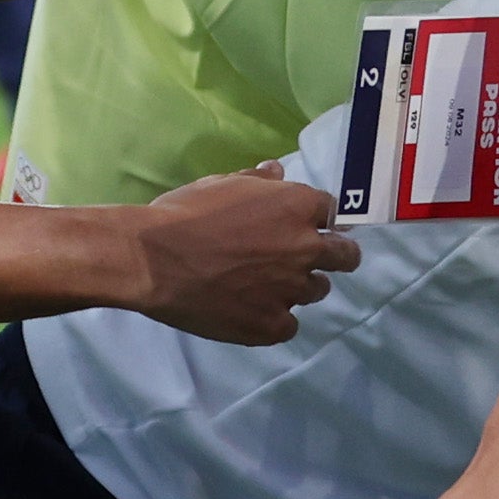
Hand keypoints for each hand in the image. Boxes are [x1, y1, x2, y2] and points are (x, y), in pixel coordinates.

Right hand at [99, 168, 354, 343]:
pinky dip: (274, 318)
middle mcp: (305, 248)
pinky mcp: (272, 325)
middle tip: (315, 260)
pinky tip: (250, 312)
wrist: (152, 259)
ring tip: (267, 286)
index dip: (320, 220)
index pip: (332, 211)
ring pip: (316, 290)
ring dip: (299, 286)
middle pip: (345, 256)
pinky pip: (289, 324)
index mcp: (297, 206)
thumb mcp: (221, 184)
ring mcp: (292, 290)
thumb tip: (277, 173)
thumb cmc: (183, 214)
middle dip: (337, 256)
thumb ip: (258, 182)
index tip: (311, 226)